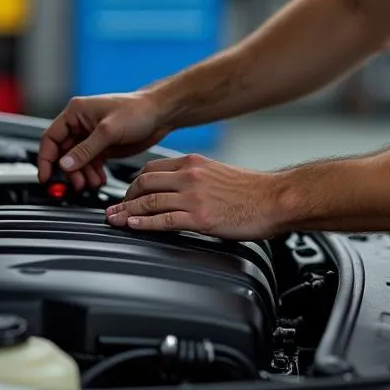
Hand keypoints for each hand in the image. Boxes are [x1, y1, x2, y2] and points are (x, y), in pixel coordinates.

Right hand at [37, 92, 169, 191]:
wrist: (161, 114)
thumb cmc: (138, 111)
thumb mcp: (108, 131)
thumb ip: (85, 150)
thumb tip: (64, 165)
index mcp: (76, 112)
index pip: (51, 138)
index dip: (46, 159)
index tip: (46, 177)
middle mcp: (80, 123)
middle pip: (62, 152)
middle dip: (68, 171)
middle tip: (77, 184)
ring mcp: (91, 136)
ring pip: (76, 161)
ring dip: (82, 174)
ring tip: (92, 184)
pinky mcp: (102, 146)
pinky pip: (89, 163)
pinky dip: (92, 173)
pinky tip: (100, 180)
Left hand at [106, 154, 282, 240]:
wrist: (275, 199)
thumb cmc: (252, 190)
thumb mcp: (217, 173)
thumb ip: (194, 177)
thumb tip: (176, 189)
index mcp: (193, 163)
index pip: (152, 168)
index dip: (133, 182)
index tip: (126, 193)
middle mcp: (190, 176)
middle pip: (144, 182)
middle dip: (124, 196)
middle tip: (115, 208)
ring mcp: (194, 196)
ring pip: (149, 201)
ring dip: (127, 211)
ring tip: (115, 220)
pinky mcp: (200, 217)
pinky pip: (164, 220)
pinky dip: (144, 223)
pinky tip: (133, 226)